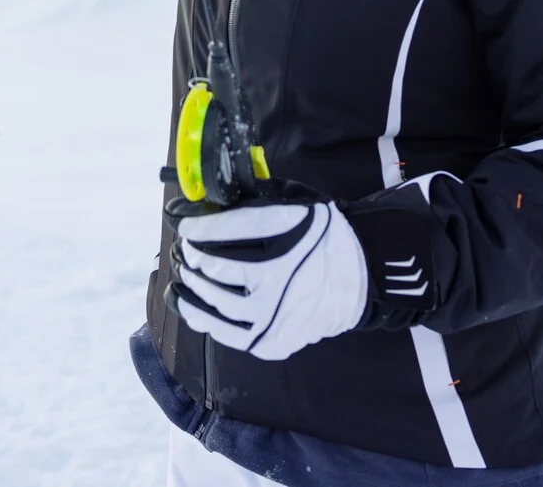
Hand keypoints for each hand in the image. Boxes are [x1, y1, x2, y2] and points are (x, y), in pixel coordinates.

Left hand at [170, 199, 368, 361]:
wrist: (362, 281)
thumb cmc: (322, 238)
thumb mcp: (298, 204)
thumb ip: (256, 199)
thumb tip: (206, 198)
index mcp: (290, 237)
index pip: (231, 229)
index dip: (199, 226)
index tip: (181, 224)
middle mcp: (281, 280)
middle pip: (217, 269)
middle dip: (191, 256)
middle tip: (183, 249)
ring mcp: (275, 317)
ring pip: (215, 304)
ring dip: (191, 287)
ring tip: (181, 274)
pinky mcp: (271, 343)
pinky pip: (226, 333)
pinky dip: (202, 318)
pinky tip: (189, 304)